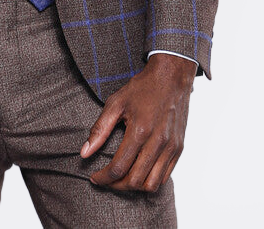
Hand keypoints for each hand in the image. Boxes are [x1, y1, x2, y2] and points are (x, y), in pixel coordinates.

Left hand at [80, 53, 196, 192]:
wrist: (171, 77)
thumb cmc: (142, 88)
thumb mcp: (116, 103)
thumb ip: (99, 129)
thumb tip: (84, 152)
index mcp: (140, 131)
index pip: (119, 167)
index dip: (103, 178)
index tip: (94, 178)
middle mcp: (158, 142)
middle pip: (135, 181)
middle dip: (116, 185)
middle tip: (106, 179)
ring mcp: (171, 147)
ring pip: (152, 184)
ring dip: (134, 187)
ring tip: (122, 179)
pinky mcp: (179, 149)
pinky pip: (165, 177)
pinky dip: (150, 180)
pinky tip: (138, 171)